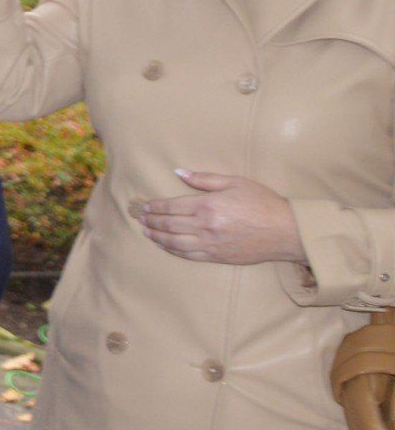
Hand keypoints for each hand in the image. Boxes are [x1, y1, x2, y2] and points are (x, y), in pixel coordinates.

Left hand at [130, 170, 307, 265]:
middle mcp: (205, 226)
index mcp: (207, 205)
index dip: (155, 206)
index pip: (171, 206)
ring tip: (147, 232)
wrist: (287, 231)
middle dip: (152, 221)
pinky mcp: (218, 257)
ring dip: (158, 237)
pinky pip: (189, 255)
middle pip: (169, 224)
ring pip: (175, 242)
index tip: (145, 206)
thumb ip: (204, 178)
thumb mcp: (235, 182)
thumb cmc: (263, 203)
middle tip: (141, 219)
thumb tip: (178, 172)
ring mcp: (211, 244)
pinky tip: (165, 246)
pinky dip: (173, 251)